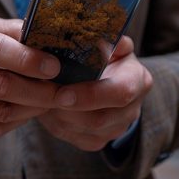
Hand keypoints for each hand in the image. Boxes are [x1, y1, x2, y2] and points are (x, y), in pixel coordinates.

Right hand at [0, 17, 60, 136]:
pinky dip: (18, 120)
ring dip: (33, 108)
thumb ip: (13, 30)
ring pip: (0, 111)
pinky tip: (28, 110)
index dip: (28, 59)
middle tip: (64, 92)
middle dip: (40, 91)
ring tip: (50, 101)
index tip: (54, 67)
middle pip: (1, 86)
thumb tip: (49, 36)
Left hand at [38, 36, 152, 150]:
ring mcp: (114, 128)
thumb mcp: (107, 41)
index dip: (91, 94)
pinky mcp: (96, 140)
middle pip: (99, 118)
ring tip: (40, 99)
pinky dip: (55, 123)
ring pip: (82, 129)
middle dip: (67, 109)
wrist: (101, 78)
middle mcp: (131, 109)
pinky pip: (72, 136)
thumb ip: (106, 37)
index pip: (120, 93)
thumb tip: (100, 37)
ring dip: (58, 116)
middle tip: (42, 96)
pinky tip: (45, 108)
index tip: (62, 92)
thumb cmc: (102, 55)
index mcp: (138, 81)